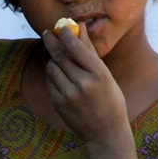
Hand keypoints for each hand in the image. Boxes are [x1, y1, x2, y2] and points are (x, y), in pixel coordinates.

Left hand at [41, 25, 128, 141]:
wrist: (105, 131)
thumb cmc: (110, 99)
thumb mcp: (106, 75)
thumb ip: (90, 52)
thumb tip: (81, 28)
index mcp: (99, 74)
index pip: (76, 48)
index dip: (66, 35)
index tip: (61, 28)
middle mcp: (83, 84)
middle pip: (60, 56)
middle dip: (52, 41)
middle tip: (47, 33)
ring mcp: (69, 95)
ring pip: (52, 67)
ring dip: (52, 60)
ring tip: (57, 58)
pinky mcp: (59, 104)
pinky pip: (49, 81)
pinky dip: (52, 74)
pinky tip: (57, 73)